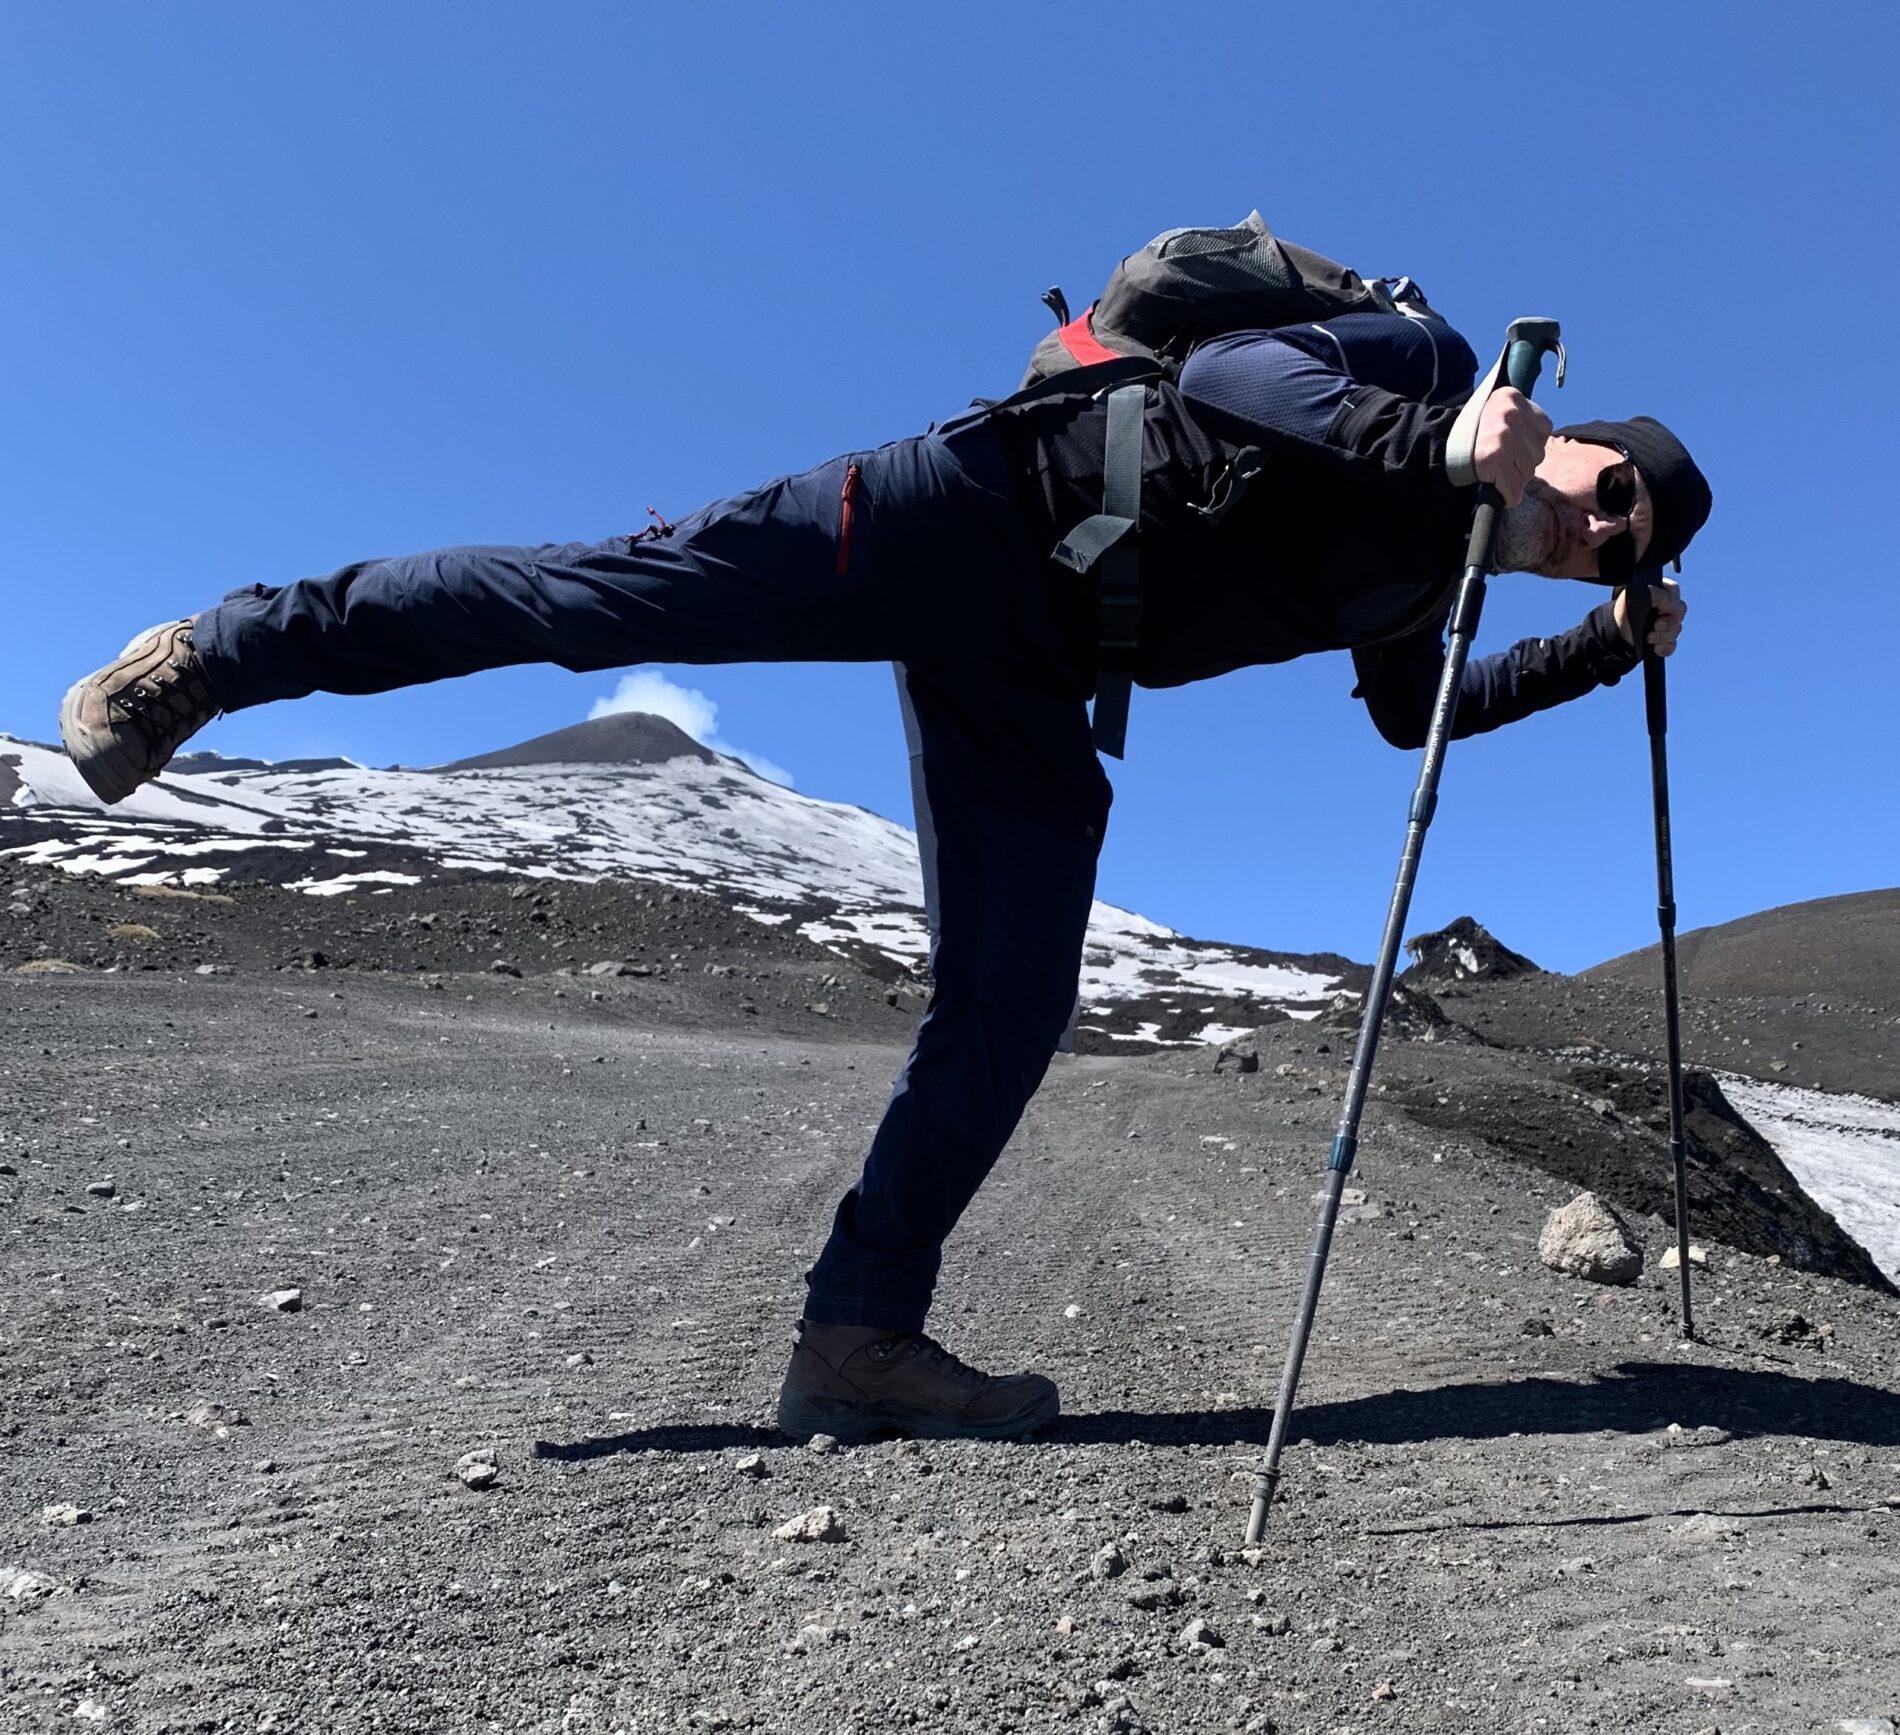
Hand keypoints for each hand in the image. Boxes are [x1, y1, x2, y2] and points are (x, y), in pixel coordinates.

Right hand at [1472, 387, 1550, 505]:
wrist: (1438, 448)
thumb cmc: (1471, 435)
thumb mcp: (1497, 413)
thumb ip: (1521, 419)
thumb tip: (1542, 443)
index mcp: (1511, 397)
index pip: (1544, 427)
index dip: (1530, 443)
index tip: (1513, 447)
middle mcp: (1509, 414)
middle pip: (1538, 452)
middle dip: (1522, 463)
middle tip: (1502, 463)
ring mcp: (1503, 437)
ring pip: (1528, 471)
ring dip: (1515, 479)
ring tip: (1497, 473)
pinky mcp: (1494, 460)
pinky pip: (1514, 488)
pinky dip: (1509, 496)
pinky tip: (1500, 492)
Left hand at [1613, 578, 1685, 656]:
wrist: (1611, 641)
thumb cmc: (1620, 616)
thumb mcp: (1633, 599)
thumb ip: (1655, 594)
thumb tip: (1673, 605)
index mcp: (1655, 593)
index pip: (1673, 590)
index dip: (1671, 601)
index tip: (1660, 611)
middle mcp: (1661, 607)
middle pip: (1680, 611)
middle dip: (1669, 622)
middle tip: (1655, 627)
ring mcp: (1663, 624)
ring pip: (1677, 629)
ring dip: (1663, 636)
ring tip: (1648, 639)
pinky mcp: (1661, 640)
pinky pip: (1672, 645)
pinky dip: (1665, 648)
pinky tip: (1655, 649)